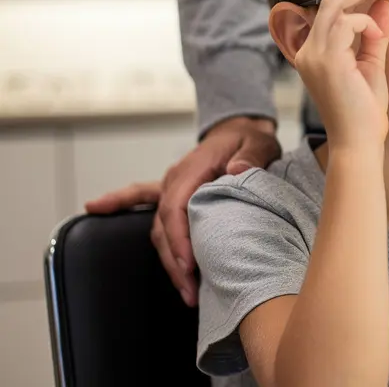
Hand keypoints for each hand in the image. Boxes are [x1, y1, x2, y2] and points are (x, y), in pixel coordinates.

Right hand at [85, 115, 279, 305]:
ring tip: (185, 291)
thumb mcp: (259, 144)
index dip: (180, 239)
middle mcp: (175, 179)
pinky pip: (140, 197)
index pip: (177, 208)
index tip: (190, 266)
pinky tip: (94, 209)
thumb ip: (251, 157)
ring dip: (168, 260)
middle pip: (165, 225)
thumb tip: (238, 169)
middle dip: (175, 261)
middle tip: (190, 292)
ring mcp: (170, 185)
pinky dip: (120, 202)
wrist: (240, 130)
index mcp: (194, 169)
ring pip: (159, 228)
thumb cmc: (248, 140)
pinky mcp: (170, 191)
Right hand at [293, 0, 388, 147]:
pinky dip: (363, 22)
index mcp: (314, 54)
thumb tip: (382, 5)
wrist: (360, 142)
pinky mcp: (326, 61)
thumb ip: (374, 36)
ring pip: (332, 8)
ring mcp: (313, 57)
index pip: (327, 13)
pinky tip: (375, 35)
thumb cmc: (365, 111)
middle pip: (327, 4)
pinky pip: (342, 23)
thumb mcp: (371, 65)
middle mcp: (307, 53)